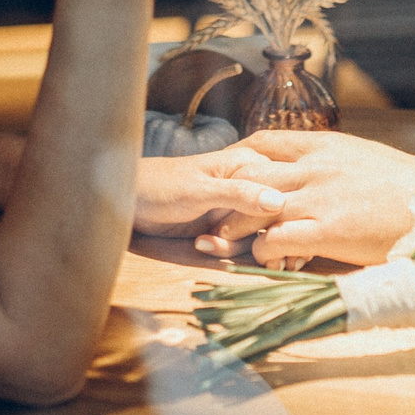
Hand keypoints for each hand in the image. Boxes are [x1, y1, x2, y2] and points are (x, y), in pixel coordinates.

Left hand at [132, 151, 289, 238]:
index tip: (279, 247)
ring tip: (204, 242)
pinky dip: (226, 249)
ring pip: (258, 234)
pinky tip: (201, 244)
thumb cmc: (161, 186)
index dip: (285, 220)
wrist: (129, 200)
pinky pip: (241, 242)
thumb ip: (239, 194)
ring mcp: (238, 205)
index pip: (285, 193)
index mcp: (251, 164)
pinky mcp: (225, 223)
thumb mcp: (200, 191)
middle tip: (236, 250)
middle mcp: (251, 183)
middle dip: (261, 241)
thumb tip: (279, 202)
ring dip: (234, 246)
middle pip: (276, 218)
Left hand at [192, 130, 414, 269]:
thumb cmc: (409, 189)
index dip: (238, 160)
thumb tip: (311, 171)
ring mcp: (320, 197)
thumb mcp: (364, 160)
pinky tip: (269, 261)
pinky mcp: (328, 230)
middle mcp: (316, 166)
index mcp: (325, 146)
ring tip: (226, 244)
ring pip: (255, 206)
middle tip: (211, 218)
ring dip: (236, 227)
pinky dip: (263, 252)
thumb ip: (331, 163)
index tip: (226, 179)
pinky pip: (275, 239)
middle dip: (225, 196)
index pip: (263, 142)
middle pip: (249, 174)